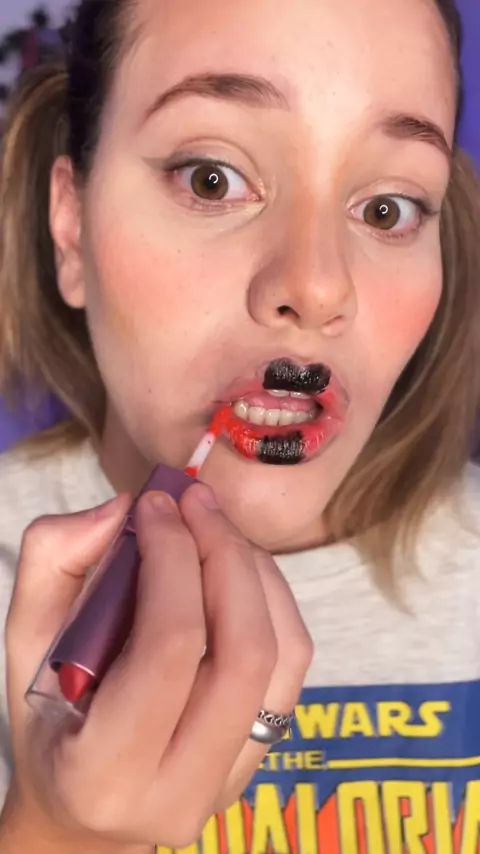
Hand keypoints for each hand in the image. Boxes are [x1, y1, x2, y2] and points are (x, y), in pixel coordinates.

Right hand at [3, 484, 312, 851]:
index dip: (172, 559)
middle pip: (243, 650)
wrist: (81, 812)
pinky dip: (276, 603)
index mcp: (104, 769)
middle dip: (225, 555)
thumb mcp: (25, 638)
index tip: (157, 503)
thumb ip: (55, 561)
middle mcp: (180, 790)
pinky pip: (293, 670)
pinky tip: (242, 570)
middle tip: (197, 501)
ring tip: (218, 530)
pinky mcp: (258, 764)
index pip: (170, 647)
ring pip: (282, 656)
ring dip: (258, 573)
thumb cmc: (47, 719)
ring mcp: (230, 783)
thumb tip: (124, 508)